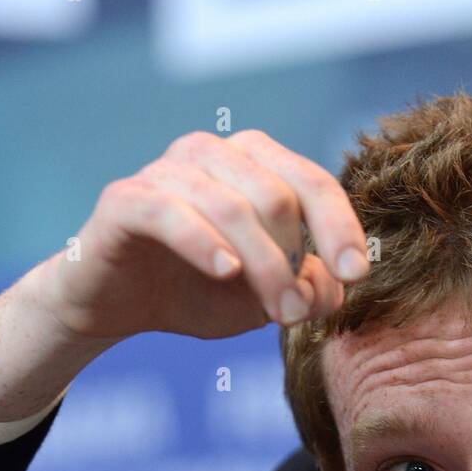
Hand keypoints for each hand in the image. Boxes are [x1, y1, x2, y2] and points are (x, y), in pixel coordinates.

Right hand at [29, 128, 369, 342]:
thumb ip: (305, 290)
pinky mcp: (125, 200)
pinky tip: (226, 273)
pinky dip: (204, 243)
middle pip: (277, 198)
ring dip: (263, 267)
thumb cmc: (194, 292)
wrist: (114, 306)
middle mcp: (212, 153)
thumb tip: (334, 285)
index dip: (341, 227)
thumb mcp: (262, 301)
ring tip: (277, 314)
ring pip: (232, 208)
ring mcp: (165, 170)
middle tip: (298, 316)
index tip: (357, 275)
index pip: (312, 182)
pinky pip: (172, 213)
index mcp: (253, 164)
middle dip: (295, 262)